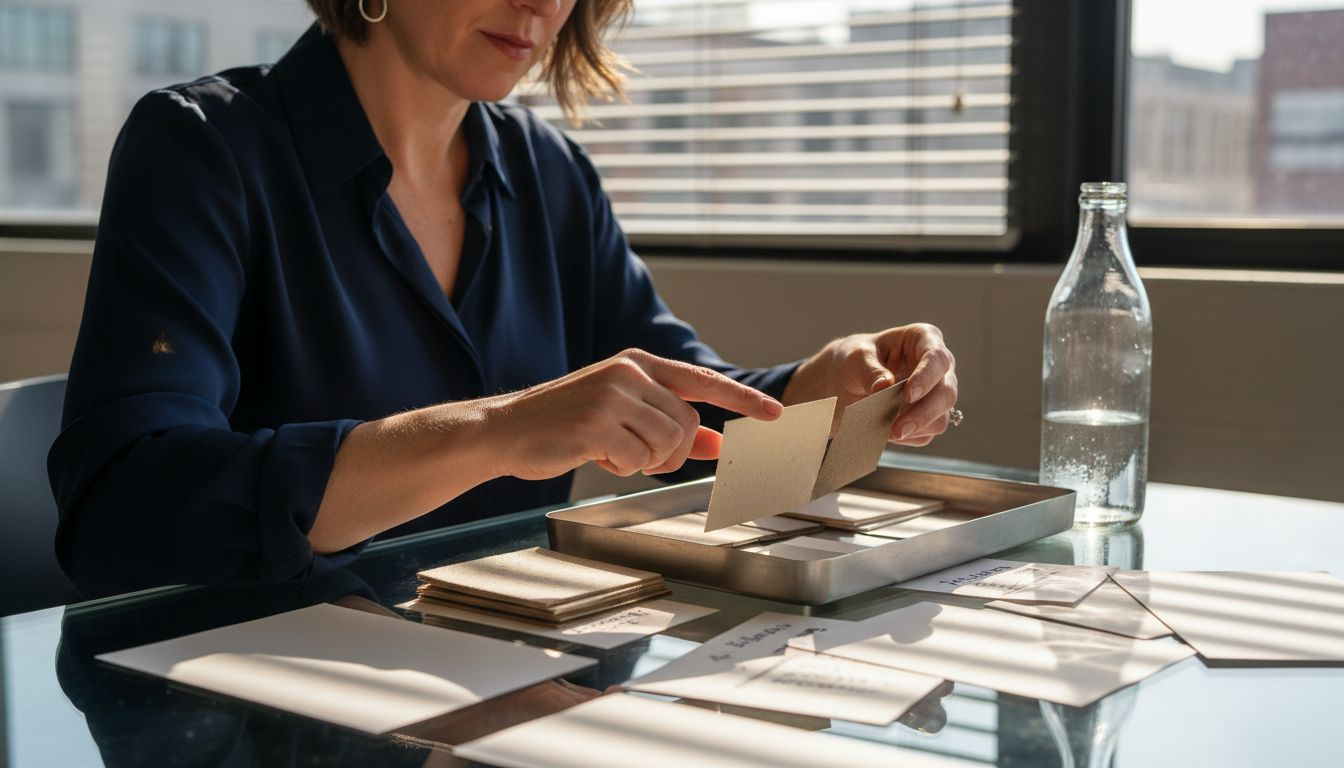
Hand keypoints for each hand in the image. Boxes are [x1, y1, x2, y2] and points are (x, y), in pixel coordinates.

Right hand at [488, 349, 782, 478]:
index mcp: (637, 363)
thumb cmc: (564, 424)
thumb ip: (670, 425)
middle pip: (686, 424)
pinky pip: (637, 461)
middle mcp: (629, 373)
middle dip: (669, 452)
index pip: (703, 381)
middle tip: (633, 456)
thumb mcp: (620, 416)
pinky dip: (620, 468)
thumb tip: (715, 443)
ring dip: (644, 461)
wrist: (505, 430)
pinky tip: (593, 455)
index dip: (743, 400)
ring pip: (667, 444)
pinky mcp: (596, 424)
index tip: (776, 415)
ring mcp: (612, 396)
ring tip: (609, 451)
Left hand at [782, 324, 957, 445]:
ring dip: (916, 429)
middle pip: (946, 393)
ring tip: (887, 432)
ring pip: (941, 418)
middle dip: (923, 413)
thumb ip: (870, 370)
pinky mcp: (928, 418)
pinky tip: (888, 434)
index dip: (926, 377)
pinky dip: (908, 437)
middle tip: (898, 428)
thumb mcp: (855, 358)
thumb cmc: (856, 359)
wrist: (847, 381)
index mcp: (923, 340)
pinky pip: (926, 434)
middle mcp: (937, 368)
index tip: (908, 395)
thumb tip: (883, 387)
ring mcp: (936, 394)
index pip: (937, 358)